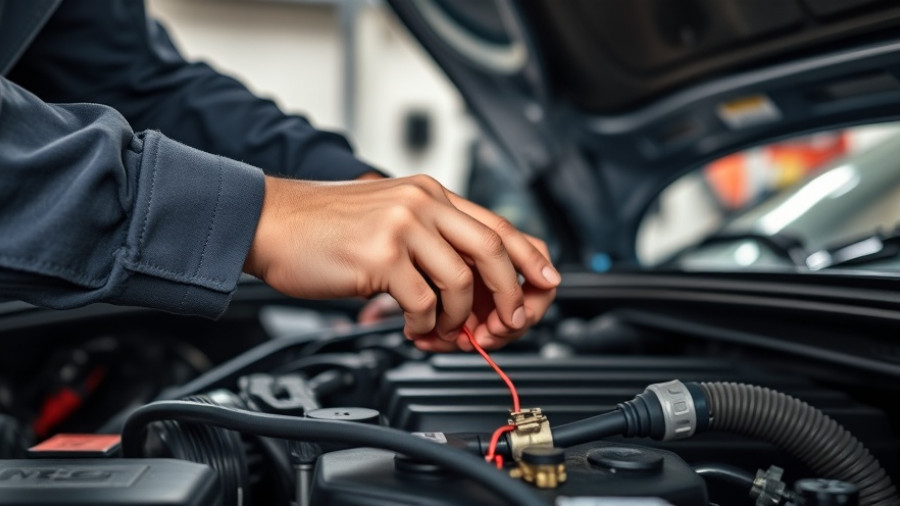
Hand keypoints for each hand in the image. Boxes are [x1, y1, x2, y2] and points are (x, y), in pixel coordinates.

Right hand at [244, 174, 558, 349]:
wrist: (271, 223)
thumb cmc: (325, 228)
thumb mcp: (389, 218)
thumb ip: (431, 239)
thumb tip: (472, 282)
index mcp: (430, 193)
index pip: (497, 224)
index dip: (529, 257)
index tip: (546, 283)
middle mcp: (421, 203)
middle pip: (492, 250)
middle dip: (509, 294)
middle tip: (504, 323)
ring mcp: (402, 227)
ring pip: (461, 281)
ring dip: (459, 317)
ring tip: (440, 328)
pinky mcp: (380, 256)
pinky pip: (423, 302)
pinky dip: (425, 324)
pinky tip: (410, 326)